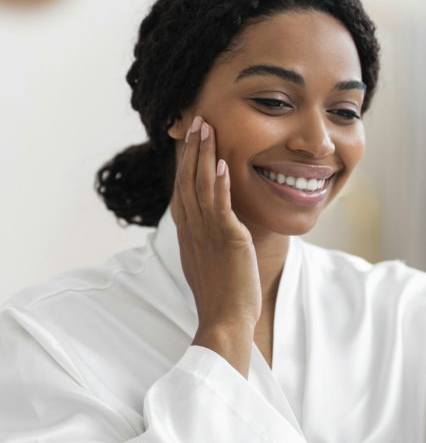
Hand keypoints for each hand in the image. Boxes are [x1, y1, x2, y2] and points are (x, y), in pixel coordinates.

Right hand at [172, 115, 261, 366]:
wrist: (224, 321)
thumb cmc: (221, 294)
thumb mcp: (209, 260)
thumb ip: (208, 238)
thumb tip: (213, 224)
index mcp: (188, 233)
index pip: (182, 188)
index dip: (184, 162)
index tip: (187, 139)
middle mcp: (192, 230)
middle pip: (186, 181)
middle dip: (191, 150)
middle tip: (196, 121)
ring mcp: (207, 234)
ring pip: (200, 187)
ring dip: (203, 156)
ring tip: (207, 129)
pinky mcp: (226, 241)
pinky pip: (219, 206)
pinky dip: (218, 183)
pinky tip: (221, 163)